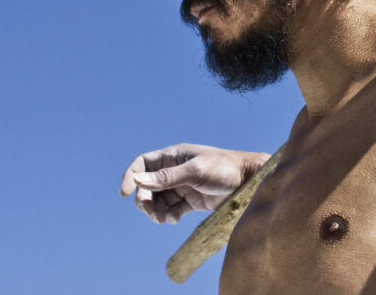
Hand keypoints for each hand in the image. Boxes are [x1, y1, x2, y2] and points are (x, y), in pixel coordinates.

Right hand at [120, 143, 269, 223]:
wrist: (250, 181)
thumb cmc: (225, 169)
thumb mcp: (194, 172)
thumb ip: (166, 178)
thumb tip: (138, 180)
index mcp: (173, 156)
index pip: (143, 164)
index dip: (130, 176)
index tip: (124, 194)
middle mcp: (175, 170)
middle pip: (147, 186)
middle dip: (144, 200)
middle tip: (152, 212)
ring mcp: (182, 186)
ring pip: (158, 200)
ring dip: (155, 211)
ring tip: (163, 219)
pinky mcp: (191, 201)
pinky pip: (171, 210)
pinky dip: (168, 217)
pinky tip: (174, 220)